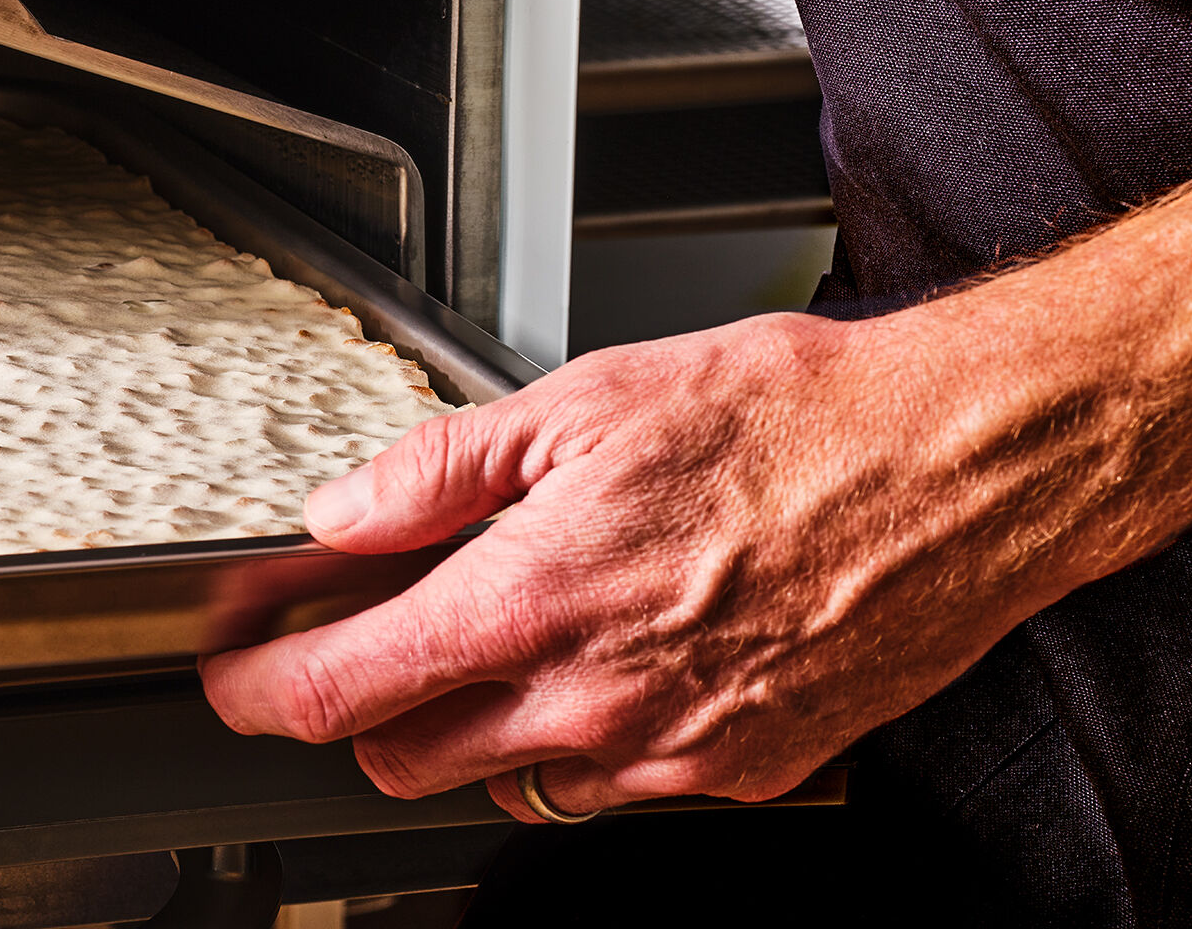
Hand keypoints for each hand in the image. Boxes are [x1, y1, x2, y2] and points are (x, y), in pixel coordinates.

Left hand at [199, 306, 1139, 821]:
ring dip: (478, 726)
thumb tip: (343, 510)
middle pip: (405, 759)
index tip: (234, 672)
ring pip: (509, 783)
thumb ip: (440, 469)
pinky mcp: (737, 775)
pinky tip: (618, 655)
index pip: (339, 693)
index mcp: (531, 603)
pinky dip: (583, 738)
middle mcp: (591, 701)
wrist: (957, 469)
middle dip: (366, 706)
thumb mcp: (582, 401)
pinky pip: (615, 789)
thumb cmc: (791, 420)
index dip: (259, 690)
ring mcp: (666, 753)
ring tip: (517, 629)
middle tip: (375, 633)